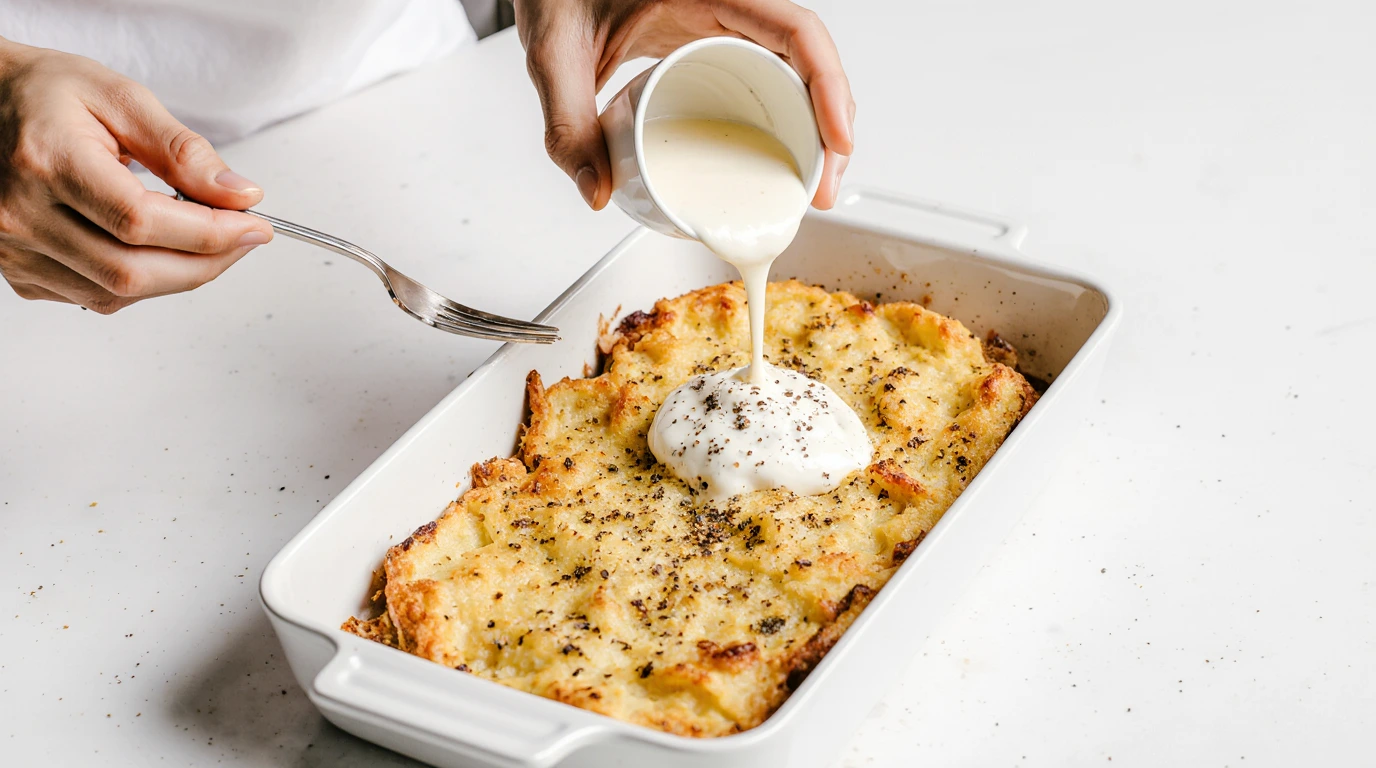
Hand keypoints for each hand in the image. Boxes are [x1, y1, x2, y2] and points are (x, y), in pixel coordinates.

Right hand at [0, 38, 271, 312]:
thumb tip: (239, 194)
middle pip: (132, 270)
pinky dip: (142, 283)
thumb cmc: (45, 93)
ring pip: (118, 293)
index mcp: (46, 161)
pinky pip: (96, 296)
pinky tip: (156, 250)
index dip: (209, 231)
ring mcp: (14, 250)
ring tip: (206, 239)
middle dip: (207, 262)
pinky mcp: (18, 272)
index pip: (140, 220)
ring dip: (179, 275)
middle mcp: (21, 214)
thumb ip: (183, 150)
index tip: (254, 224)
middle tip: (244, 239)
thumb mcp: (120, 98)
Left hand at [515, 0, 853, 210]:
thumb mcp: (554, 54)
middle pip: (809, 61)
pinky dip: (785, 122)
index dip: (828, 86)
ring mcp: (728, 25)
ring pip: (795, 74)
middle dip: (829, 128)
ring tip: (808, 188)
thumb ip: (566, 125)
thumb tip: (597, 193)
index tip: (836, 142)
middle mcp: (731, 4)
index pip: (796, 30)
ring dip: (813, 131)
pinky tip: (782, 161)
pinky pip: (768, 79)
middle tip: (819, 192)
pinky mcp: (716, 45)